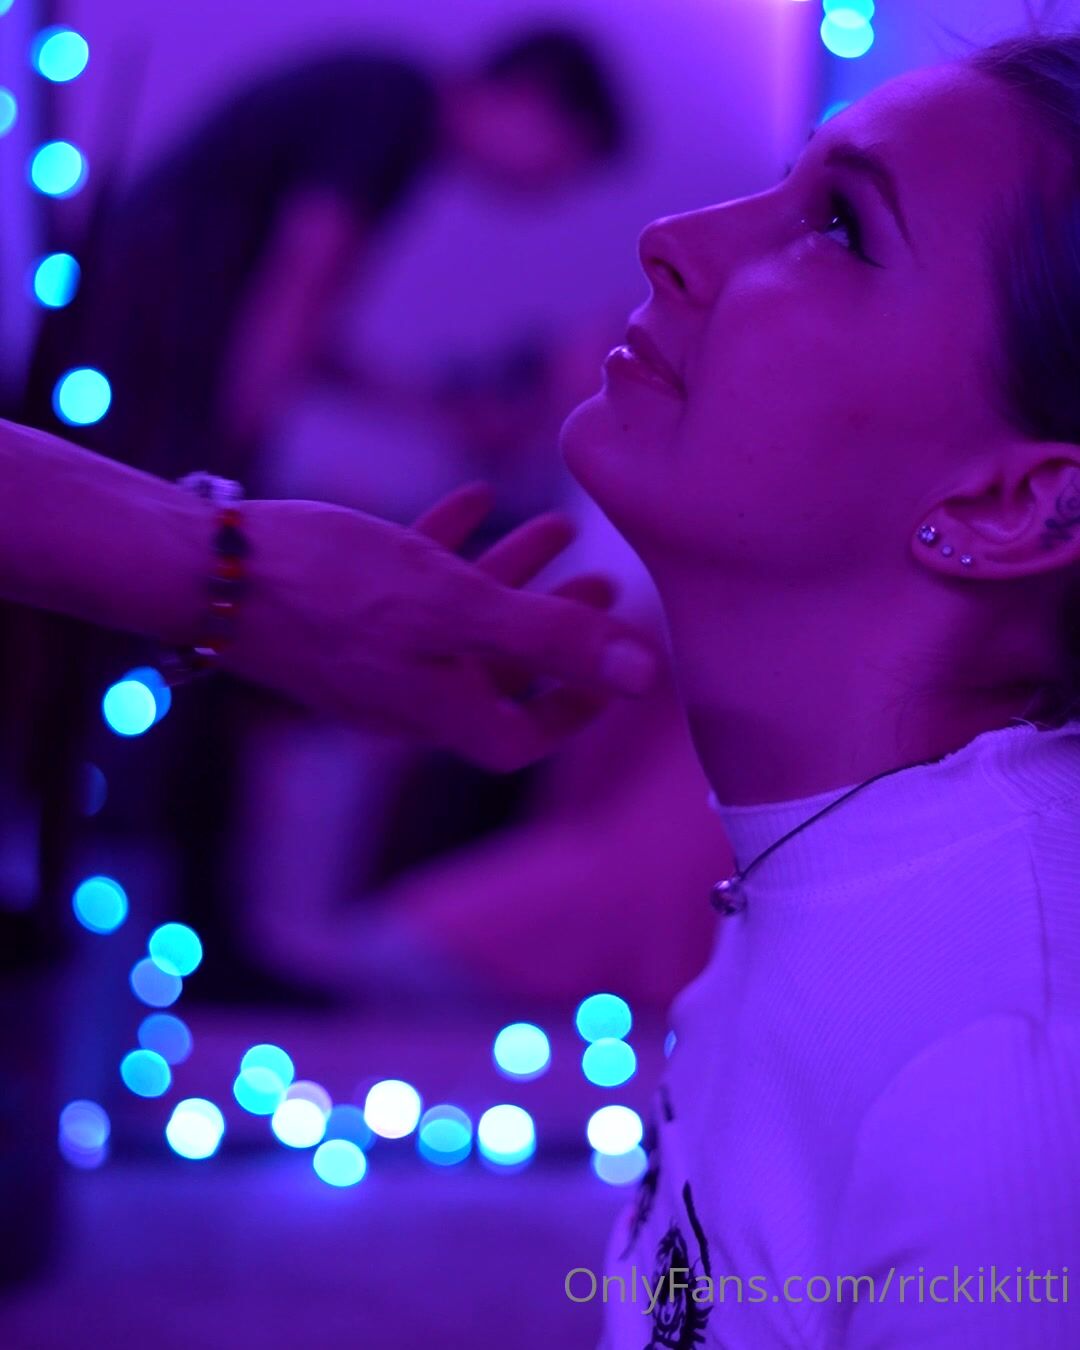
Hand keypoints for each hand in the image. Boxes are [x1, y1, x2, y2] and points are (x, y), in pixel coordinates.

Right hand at [224, 484, 661, 770]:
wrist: (209, 568)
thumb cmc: (333, 589)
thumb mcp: (457, 607)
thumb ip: (549, 639)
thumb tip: (644, 675)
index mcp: (440, 711)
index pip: (526, 735)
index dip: (581, 707)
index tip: (616, 666)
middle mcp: (408, 697)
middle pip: (503, 675)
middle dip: (557, 631)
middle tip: (603, 585)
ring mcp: (371, 659)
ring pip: (460, 625)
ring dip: (513, 580)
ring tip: (556, 527)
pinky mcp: (340, 618)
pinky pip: (411, 589)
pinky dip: (448, 551)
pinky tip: (474, 498)